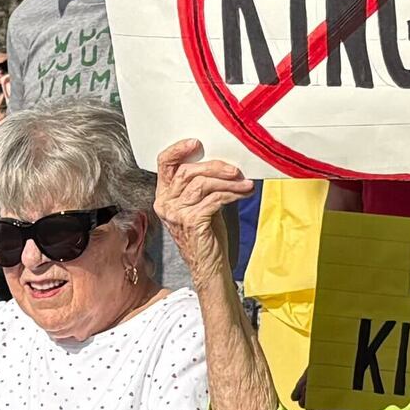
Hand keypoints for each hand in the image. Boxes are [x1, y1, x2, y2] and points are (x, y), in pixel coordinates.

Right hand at [154, 140, 250, 273]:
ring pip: (202, 184)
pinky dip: (232, 194)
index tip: (198, 142)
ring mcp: (176, 213)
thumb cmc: (207, 235)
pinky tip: (244, 193)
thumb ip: (202, 184)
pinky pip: (214, 198)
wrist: (209, 266)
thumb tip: (222, 163)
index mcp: (164, 196)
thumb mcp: (200, 204)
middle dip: (215, 166)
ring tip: (245, 183)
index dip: (179, 149)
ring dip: (228, 181)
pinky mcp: (191, 221)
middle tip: (235, 170)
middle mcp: (166, 203)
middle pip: (188, 171)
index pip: (164, 164)